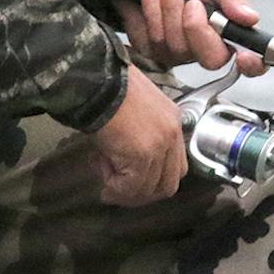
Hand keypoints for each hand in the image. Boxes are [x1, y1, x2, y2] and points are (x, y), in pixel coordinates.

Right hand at [92, 63, 188, 206]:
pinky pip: (131, 187)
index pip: (176, 166)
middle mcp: (173, 134)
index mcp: (173, 120)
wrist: (98, 80)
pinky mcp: (143, 155)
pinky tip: (101, 168)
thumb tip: (127, 162)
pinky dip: (115, 187)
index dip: (154, 179)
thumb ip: (142, 134)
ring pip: (149, 189)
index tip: (131, 180)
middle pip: (168, 184)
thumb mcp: (135, 109)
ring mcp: (160, 146)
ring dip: (124, 189)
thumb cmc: (109, 89)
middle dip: (142, 192)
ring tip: (104, 173)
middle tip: (119, 188)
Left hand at [115, 0, 266, 75]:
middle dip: (197, 28)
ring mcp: (180, 52)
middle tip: (190, 1)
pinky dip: (152, 12)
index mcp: (230, 28)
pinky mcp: (153, 50)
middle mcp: (208, 46)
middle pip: (212, 59)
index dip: (253, 66)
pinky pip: (154, 41)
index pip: (252, 61)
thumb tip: (251, 19)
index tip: (244, 57)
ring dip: (171, 10)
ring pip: (179, 47)